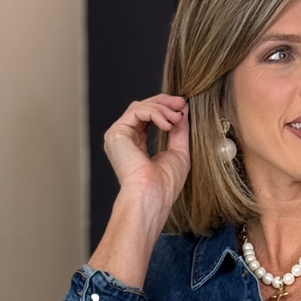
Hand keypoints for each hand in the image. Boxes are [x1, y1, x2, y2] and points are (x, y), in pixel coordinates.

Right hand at [102, 93, 190, 222]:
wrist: (153, 196)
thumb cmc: (164, 185)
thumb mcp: (178, 151)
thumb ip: (179, 130)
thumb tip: (183, 110)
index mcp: (136, 145)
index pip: (149, 118)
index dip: (166, 109)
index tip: (183, 107)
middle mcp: (125, 139)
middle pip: (143, 108)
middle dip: (165, 103)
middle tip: (181, 103)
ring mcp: (118, 135)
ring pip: (140, 107)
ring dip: (162, 109)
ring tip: (176, 118)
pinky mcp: (117, 133)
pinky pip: (137, 111)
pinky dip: (155, 114)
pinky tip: (167, 124)